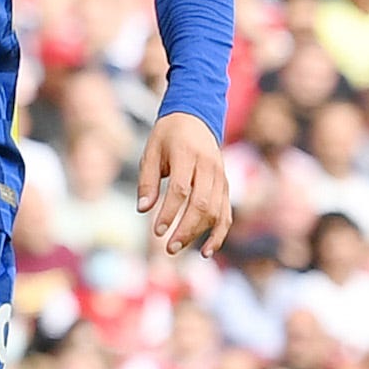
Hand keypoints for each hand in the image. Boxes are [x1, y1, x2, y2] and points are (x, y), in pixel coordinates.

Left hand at [137, 112, 231, 257]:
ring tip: (177, 248)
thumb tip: (142, 210)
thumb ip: (147, 181)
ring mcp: (221, 177)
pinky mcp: (226, 185)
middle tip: (167, 248)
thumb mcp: (150, 151)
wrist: (195, 118)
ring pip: (215, 211)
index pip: (181, 189)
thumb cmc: (167, 136)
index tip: (156, 230)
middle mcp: (208, 167)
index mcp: (187, 154)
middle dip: (185, 229)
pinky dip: (218, 233)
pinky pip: (226, 213)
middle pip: (201, 204)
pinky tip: (205, 250)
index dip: (170, 212)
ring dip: (198, 234)